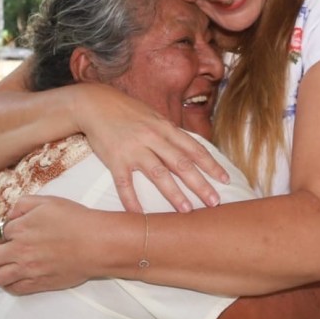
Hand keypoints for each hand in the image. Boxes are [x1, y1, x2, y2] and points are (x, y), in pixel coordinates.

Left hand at [0, 195, 102, 294]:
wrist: (96, 243)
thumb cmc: (75, 220)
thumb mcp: (48, 201)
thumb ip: (23, 205)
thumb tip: (9, 217)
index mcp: (19, 229)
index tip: (2, 235)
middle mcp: (18, 251)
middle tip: (1, 250)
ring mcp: (27, 270)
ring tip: (7, 265)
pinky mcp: (39, 284)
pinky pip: (14, 289)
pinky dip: (11, 284)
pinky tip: (17, 277)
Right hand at [77, 84, 228, 213]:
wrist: (94, 103)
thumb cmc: (127, 111)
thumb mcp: (154, 117)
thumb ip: (170, 134)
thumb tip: (191, 150)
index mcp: (165, 128)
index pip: (193, 149)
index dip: (211, 165)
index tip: (225, 180)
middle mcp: (152, 138)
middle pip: (181, 164)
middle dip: (200, 184)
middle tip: (214, 201)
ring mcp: (134, 149)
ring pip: (158, 174)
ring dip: (174, 193)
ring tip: (187, 210)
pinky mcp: (115, 159)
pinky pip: (125, 183)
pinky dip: (132, 200)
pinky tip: (140, 215)